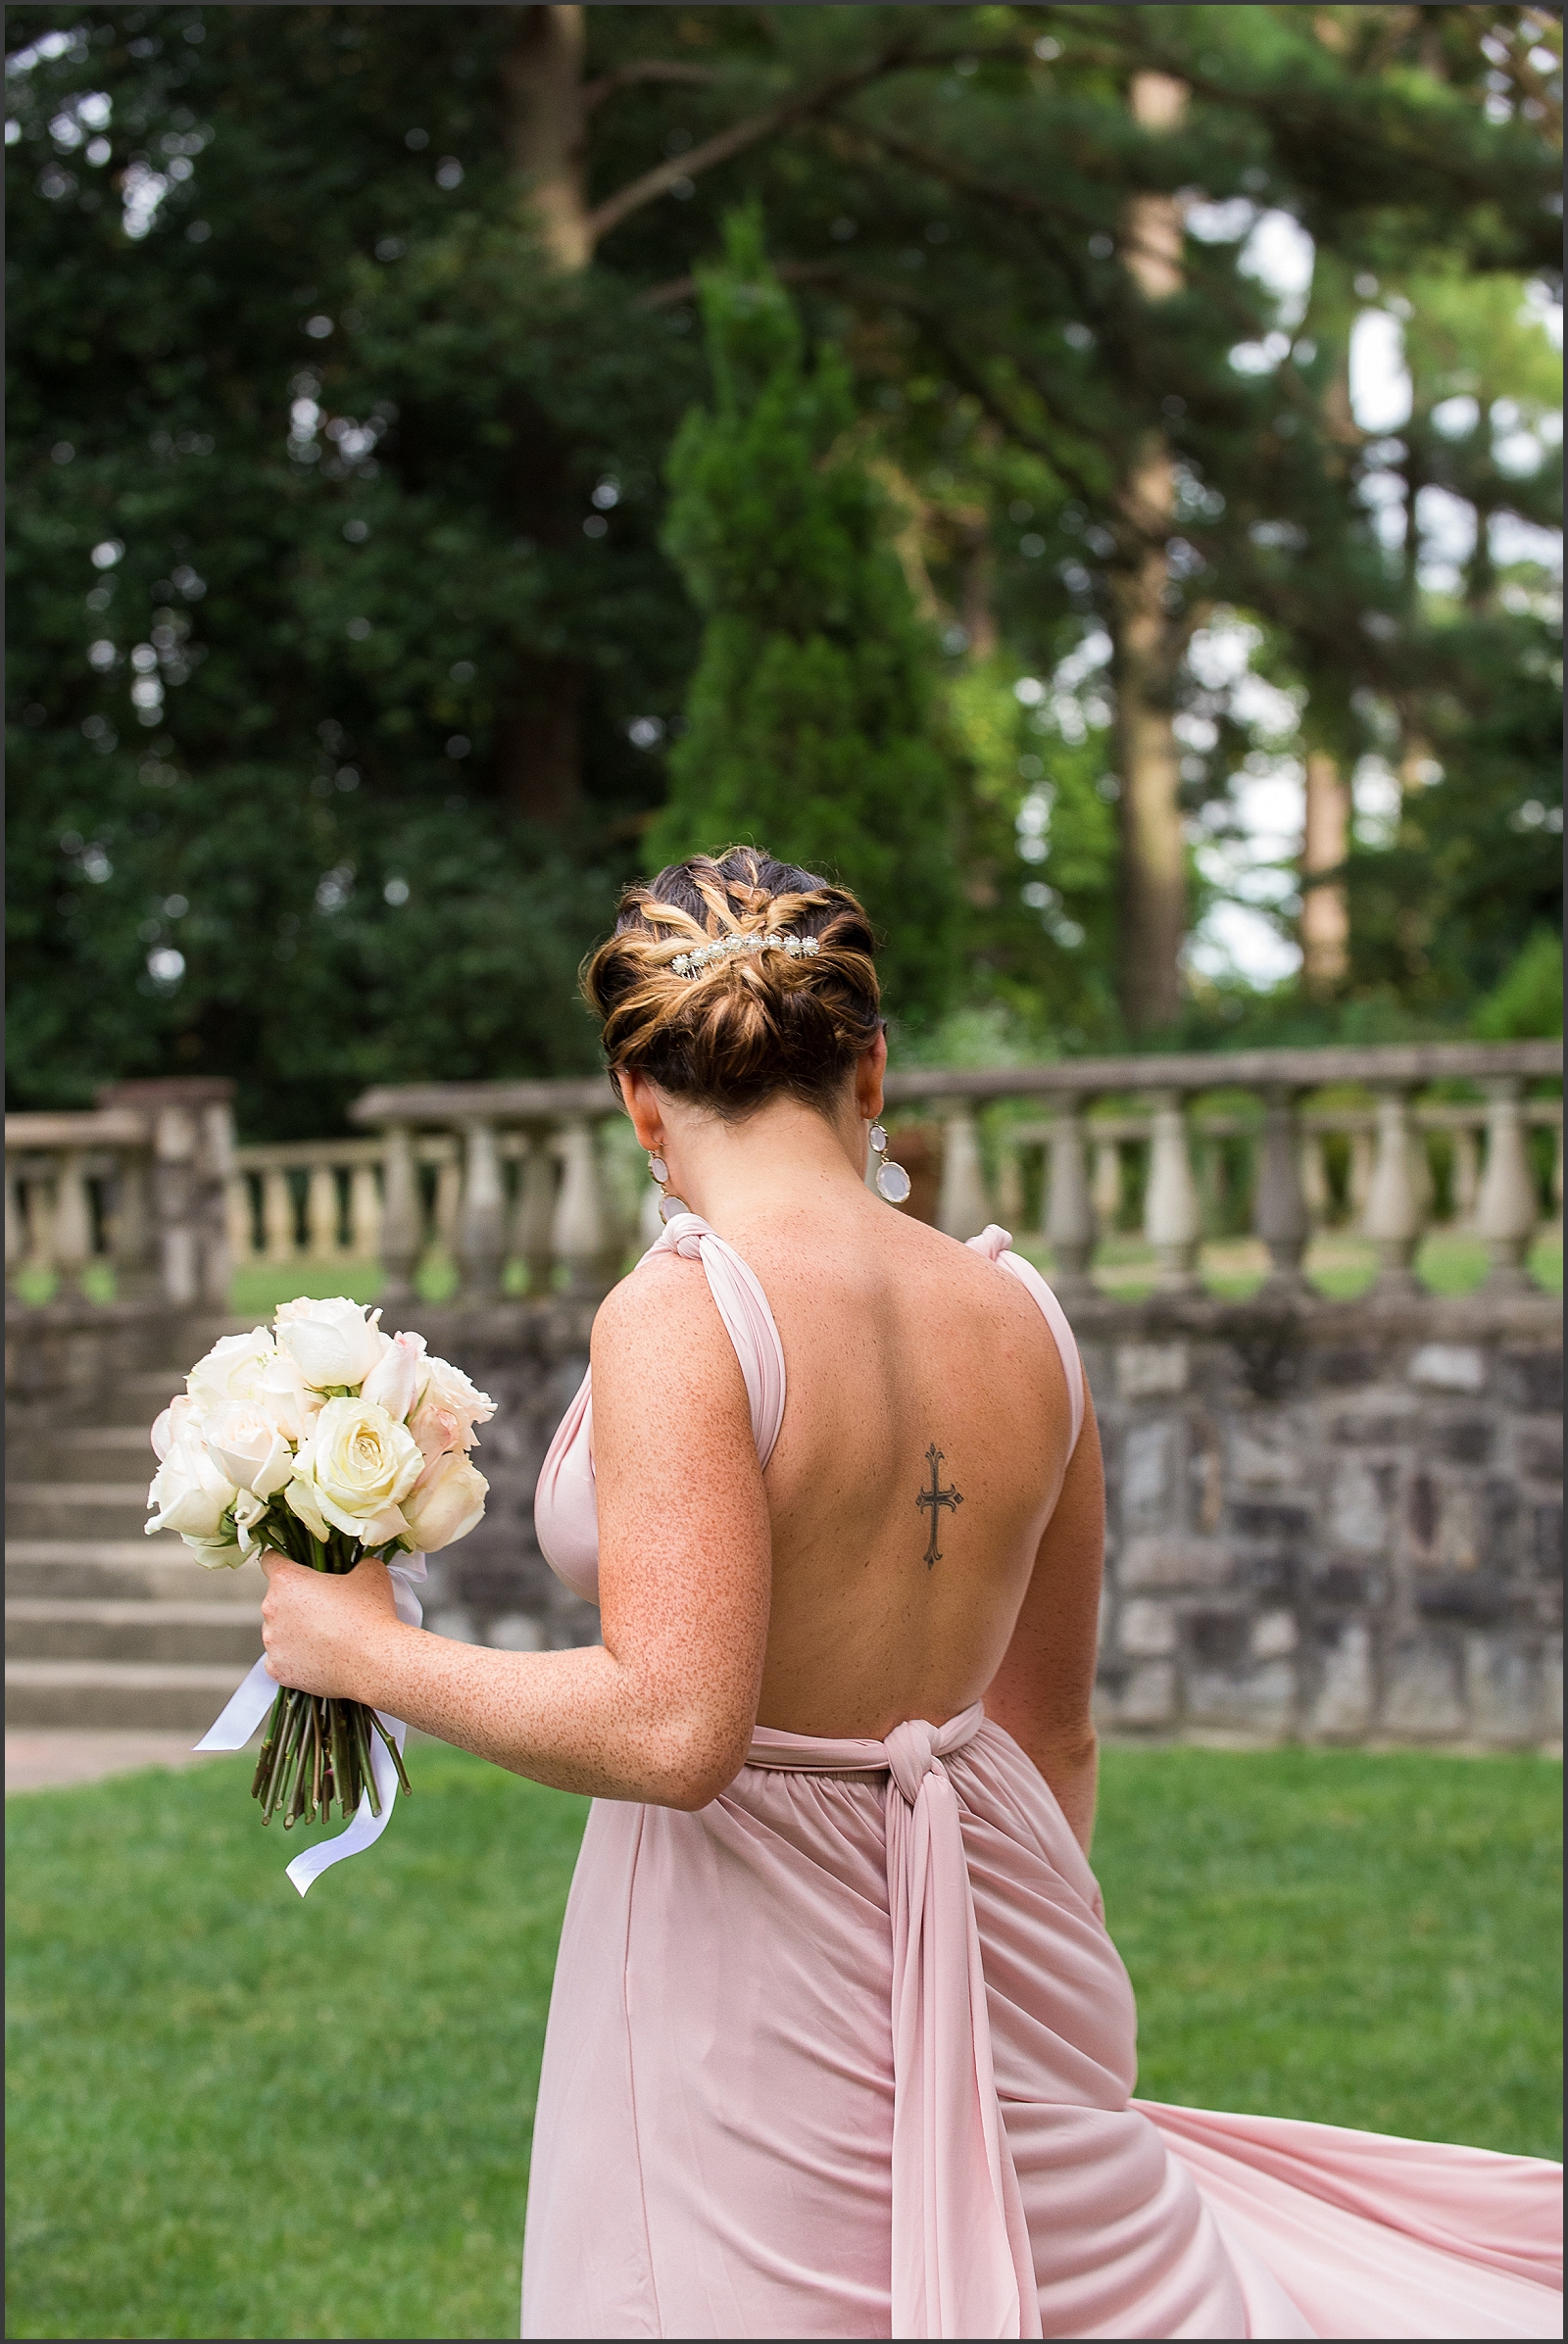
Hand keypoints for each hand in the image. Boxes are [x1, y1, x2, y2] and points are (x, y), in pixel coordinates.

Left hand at [259, 1551, 403, 1700]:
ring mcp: (272, 1642)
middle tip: (326, 1609)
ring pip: (278, 1630)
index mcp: (287, 1580)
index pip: (270, 1560)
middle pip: (277, 1598)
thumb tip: (357, 1566)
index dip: (285, 1561)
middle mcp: (271, 1608)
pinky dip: (294, 1658)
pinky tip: (318, 1658)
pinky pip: (279, 1659)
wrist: (374, 1662)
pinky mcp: (277, 1669)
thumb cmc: (370, 1615)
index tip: (297, 1569)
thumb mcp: (370, 1572)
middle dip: (297, 1601)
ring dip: (295, 1630)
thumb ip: (355, 1563)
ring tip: (327, 1637)